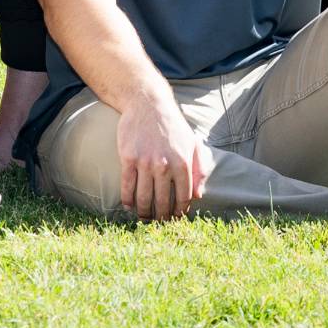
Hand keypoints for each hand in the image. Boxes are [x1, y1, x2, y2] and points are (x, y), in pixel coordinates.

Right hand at [113, 91, 211, 220]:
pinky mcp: (128, 158)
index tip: (176, 218)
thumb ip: (199, 169)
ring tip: (145, 218)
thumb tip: (198, 195)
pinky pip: (127, 185)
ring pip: (144, 197)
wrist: (147, 104)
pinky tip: (128, 206)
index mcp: (182, 163)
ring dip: (144, 213)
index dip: (180, 212)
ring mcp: (144, 162)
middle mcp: (164, 165)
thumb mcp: (193, 144)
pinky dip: (127, 199)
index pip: (183, 197)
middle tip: (159, 223)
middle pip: (162, 202)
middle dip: (161, 217)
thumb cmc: (172, 125)